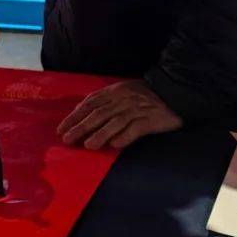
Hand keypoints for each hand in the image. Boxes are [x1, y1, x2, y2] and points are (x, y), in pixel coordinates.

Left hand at [57, 79, 181, 149]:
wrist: (175, 91)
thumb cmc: (147, 94)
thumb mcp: (124, 91)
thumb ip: (107, 101)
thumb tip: (86, 115)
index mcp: (115, 91)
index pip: (90, 103)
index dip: (75, 116)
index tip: (62, 128)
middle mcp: (123, 99)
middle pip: (98, 113)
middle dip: (81, 127)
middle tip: (67, 139)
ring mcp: (137, 109)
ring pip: (114, 122)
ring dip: (100, 134)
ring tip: (88, 145)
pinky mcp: (150, 119)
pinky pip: (135, 129)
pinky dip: (124, 137)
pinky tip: (115, 145)